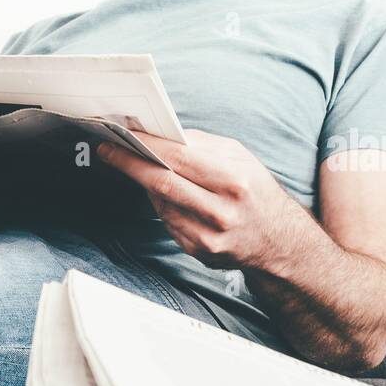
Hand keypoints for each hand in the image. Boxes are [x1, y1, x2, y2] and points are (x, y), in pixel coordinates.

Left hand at [97, 130, 304, 271]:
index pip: (178, 159)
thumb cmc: (256, 192)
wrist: (278, 241)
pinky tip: (163, 194)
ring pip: (160, 203)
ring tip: (133, 165)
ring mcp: (206, 235)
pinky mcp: (197, 250)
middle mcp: (220, 211)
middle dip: (129, 164)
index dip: (146, 146)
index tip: (123, 135)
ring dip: (144, 183)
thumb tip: (162, 135)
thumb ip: (203, 145)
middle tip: (108, 151)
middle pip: (161, 183)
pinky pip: (167, 221)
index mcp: (234, 181)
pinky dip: (161, 204)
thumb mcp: (240, 159)